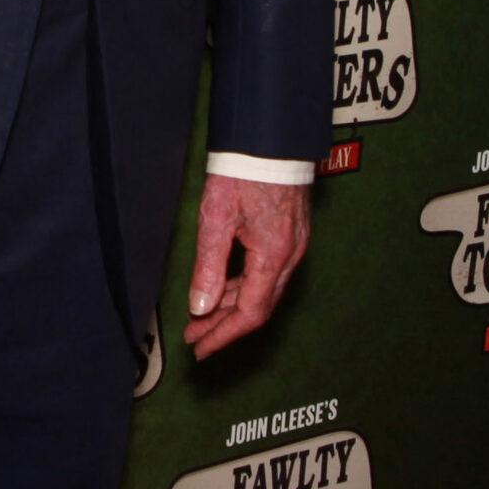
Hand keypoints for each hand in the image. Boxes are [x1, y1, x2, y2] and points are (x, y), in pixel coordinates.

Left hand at [182, 174, 310, 361]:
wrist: (271, 139)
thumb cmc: (243, 171)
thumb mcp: (216, 218)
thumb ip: (209, 266)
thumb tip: (200, 308)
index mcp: (273, 257)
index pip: (250, 313)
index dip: (223, 336)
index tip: (200, 349)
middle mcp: (290, 257)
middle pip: (259, 307)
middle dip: (225, 326)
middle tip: (195, 337)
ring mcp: (293, 246)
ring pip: (263, 291)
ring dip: (232, 307)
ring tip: (202, 317)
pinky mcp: (290, 236)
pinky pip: (268, 274)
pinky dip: (244, 288)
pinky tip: (224, 289)